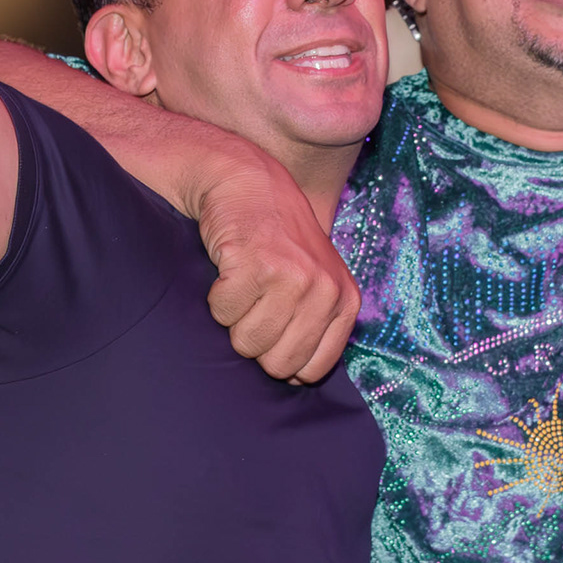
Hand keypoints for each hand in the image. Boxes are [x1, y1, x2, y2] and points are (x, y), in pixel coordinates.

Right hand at [194, 151, 359, 382]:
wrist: (248, 183)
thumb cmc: (278, 237)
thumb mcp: (316, 277)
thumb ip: (317, 323)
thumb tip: (296, 380)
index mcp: (345, 300)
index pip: (312, 369)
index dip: (282, 356)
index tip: (274, 327)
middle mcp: (324, 291)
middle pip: (277, 364)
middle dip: (256, 340)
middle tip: (255, 304)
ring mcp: (291, 278)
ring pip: (247, 343)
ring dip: (234, 318)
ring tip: (244, 283)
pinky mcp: (254, 266)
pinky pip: (223, 313)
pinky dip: (217, 296)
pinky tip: (229, 269)